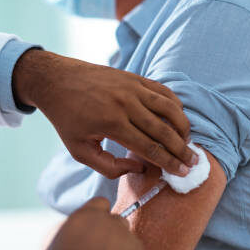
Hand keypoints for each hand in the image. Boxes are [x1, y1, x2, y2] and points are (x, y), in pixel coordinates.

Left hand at [13, 49, 197, 177]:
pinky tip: (178, 119)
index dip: (169, 162)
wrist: (56, 81)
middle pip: (164, 130)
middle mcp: (125, 104)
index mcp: (112, 124)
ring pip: (169, 108)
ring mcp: (132, 87)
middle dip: (182, 149)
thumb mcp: (79, 150)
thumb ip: (108, 166)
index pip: (149, 148)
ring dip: (183, 126)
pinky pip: (163, 91)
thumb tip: (139, 168)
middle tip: (193, 162)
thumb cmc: (67, 119)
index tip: (182, 173)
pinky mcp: (134, 77)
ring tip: (187, 142)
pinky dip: (175, 105)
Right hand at [41, 197, 145, 249]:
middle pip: (118, 220)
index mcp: (87, 214)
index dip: (100, 215)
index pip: (102, 203)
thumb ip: (70, 227)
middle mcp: (108, 220)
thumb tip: (76, 227)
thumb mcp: (54, 238)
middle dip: (113, 233)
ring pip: (128, 239)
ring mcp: (125, 236)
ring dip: (121, 249)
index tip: (97, 228)